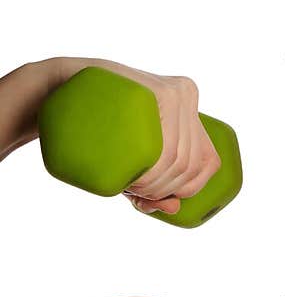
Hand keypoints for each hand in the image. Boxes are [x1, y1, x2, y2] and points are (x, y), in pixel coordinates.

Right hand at [51, 57, 221, 214]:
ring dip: (154, 185)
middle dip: (162, 190)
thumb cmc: (101, 129)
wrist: (62, 88)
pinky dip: (152, 172)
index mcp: (192, 113)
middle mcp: (188, 98)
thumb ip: (156, 189)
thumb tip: (174, 208)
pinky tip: (134, 177)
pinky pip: (167, 146)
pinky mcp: (160, 90)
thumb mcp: (132, 163)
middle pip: (191, 164)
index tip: (153, 194)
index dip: (186, 189)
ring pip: (180, 159)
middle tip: (131, 190)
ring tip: (127, 184)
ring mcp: (177, 93)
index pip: (209, 164)